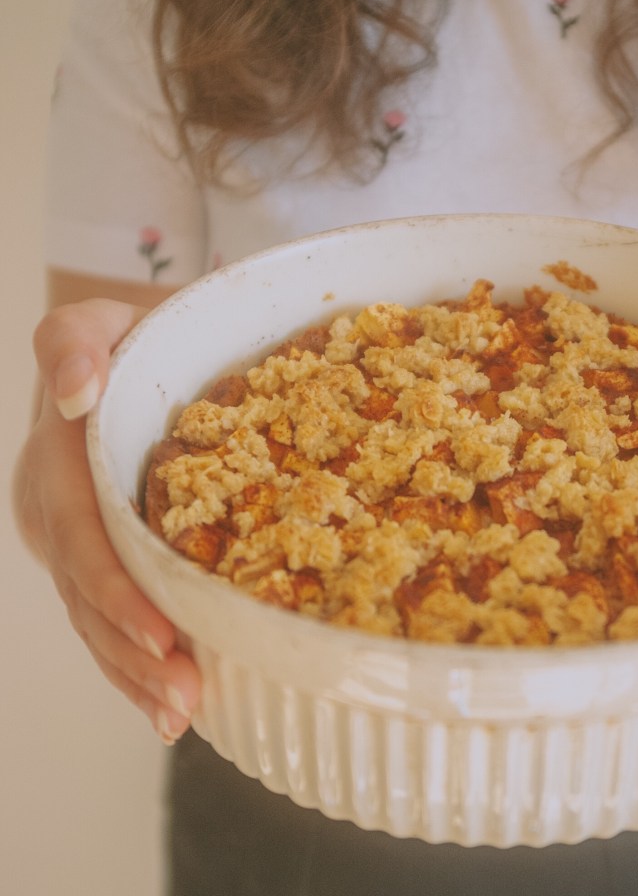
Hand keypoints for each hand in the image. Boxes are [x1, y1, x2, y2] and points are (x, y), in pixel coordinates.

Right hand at [15, 299, 200, 742]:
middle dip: (133, 653)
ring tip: (182, 714)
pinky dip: (135, 661)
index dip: (118, 592)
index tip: (164, 638)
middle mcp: (55, 511)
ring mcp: (71, 540)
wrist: (123, 353)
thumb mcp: (98, 320)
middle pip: (88, 595)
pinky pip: (108, 614)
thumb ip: (73, 339)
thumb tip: (75, 389)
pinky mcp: (95, 556)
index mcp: (56, 463)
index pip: (82, 539)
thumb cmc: (127, 337)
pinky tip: (169, 701)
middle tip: (185, 699)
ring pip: (95, 618)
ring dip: (136, 674)